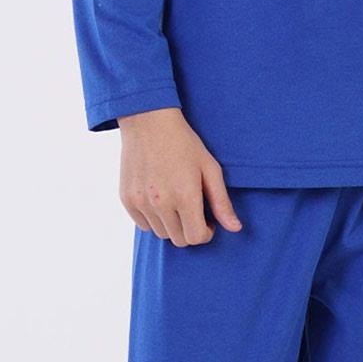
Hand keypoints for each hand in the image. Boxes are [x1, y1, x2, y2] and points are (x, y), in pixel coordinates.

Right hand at [116, 107, 242, 244]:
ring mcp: (141, 202)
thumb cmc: (184, 143)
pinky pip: (143, 225)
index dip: (206, 233)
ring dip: (172, 225)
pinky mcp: (127, 199)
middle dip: (190, 230)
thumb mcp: (210, 168)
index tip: (208, 222)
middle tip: (193, 210)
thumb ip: (222, 202)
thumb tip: (235, 229)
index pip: (197, 238)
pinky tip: (159, 199)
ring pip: (161, 234)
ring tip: (176, 202)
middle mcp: (160, 202)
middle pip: (179, 240)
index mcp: (185, 195)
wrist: (148, 122)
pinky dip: (153, 219)